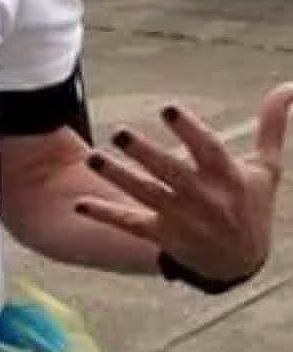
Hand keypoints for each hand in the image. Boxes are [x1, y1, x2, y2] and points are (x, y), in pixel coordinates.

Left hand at [76, 84, 292, 283]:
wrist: (239, 264)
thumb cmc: (251, 207)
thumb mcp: (265, 169)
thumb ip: (272, 126)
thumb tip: (289, 86)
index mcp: (227, 177)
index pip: (207, 150)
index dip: (189, 129)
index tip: (168, 107)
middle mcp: (202, 198)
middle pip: (170, 173)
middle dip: (145, 153)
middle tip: (119, 132)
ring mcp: (180, 218)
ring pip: (144, 195)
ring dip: (117, 177)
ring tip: (92, 157)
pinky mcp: (161, 235)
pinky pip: (129, 225)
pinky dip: (104, 214)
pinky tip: (79, 205)